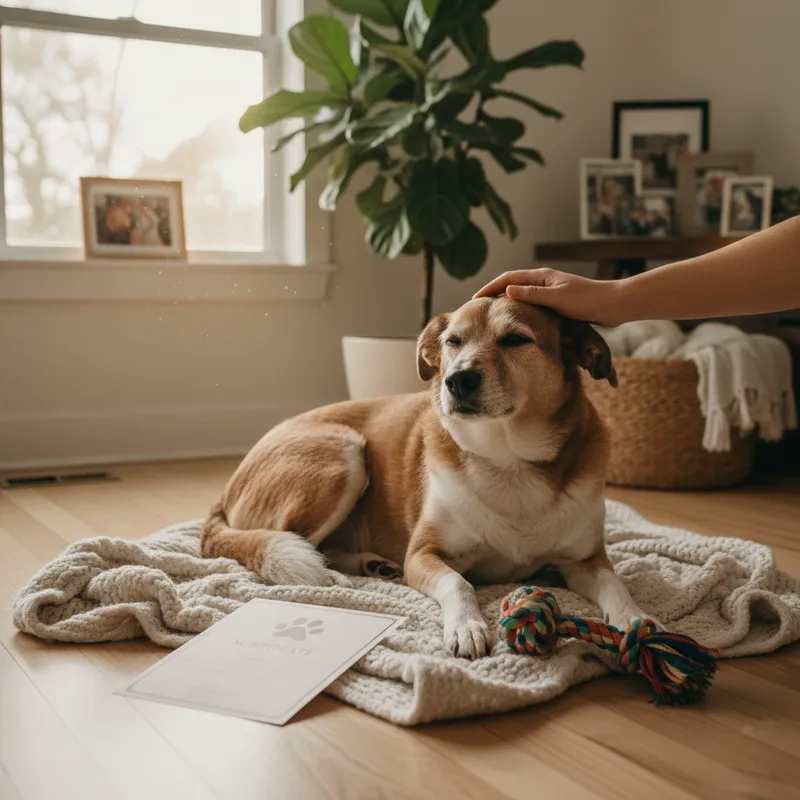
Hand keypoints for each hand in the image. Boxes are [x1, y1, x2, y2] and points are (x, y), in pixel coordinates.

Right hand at [473, 268, 624, 326]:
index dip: (490, 288)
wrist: (613, 305)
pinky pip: (530, 305)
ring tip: (491, 316)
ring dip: (505, 303)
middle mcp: (543, 281)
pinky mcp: (556, 303)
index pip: (508, 279)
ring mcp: (549, 292)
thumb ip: (532, 295)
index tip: (475, 300)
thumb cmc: (587, 301)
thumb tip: (506, 291)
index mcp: (541, 276)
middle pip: (511, 286)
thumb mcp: (556, 298)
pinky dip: (518, 311)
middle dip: (493, 294)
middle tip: (478, 308)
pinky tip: (515, 322)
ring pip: (520, 296)